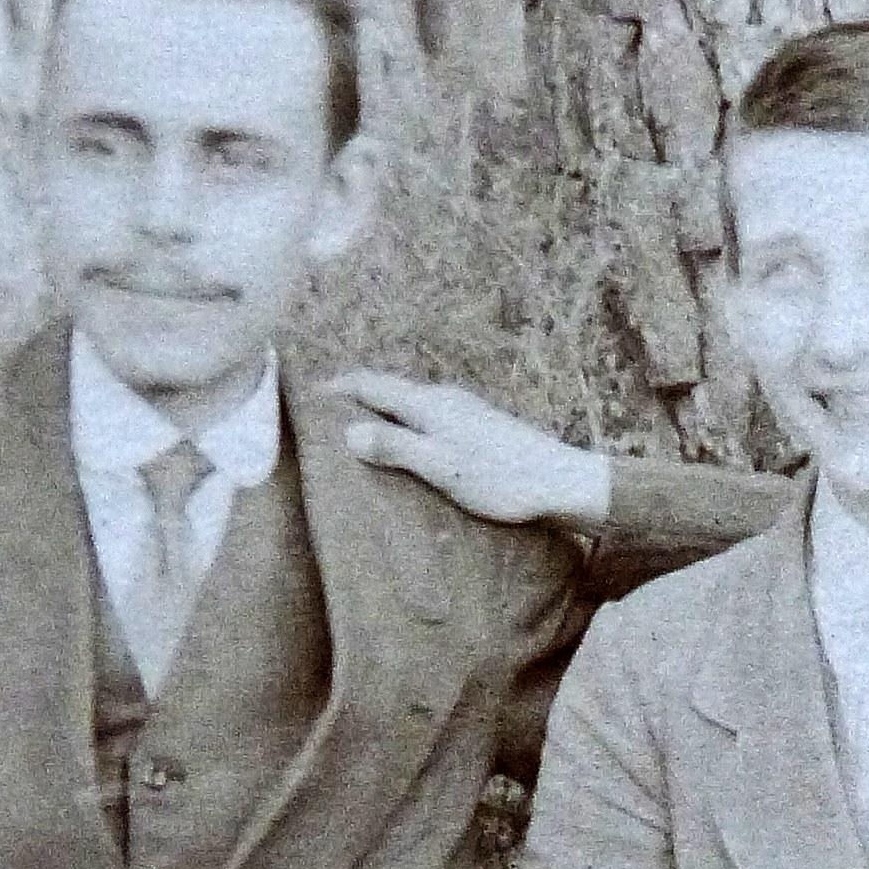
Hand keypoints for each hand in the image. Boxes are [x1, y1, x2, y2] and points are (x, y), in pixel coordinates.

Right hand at [326, 371, 611, 531]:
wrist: (565, 485)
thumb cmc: (504, 480)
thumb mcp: (442, 468)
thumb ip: (396, 448)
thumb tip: (347, 432)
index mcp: (430, 404)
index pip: (370, 383)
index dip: (335, 388)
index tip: (303, 397)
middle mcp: (445, 399)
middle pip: (387, 390)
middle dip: (353, 399)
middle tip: (321, 418)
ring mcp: (465, 411)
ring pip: (408, 405)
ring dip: (379, 414)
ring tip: (355, 436)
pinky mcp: (480, 429)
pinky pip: (427, 419)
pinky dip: (403, 426)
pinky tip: (405, 448)